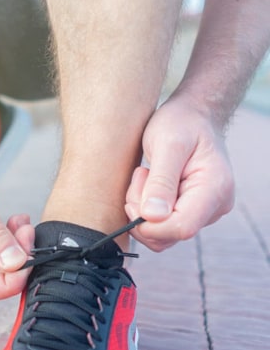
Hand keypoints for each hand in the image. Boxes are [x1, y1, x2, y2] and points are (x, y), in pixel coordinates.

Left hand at [125, 96, 234, 251]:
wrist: (192, 115)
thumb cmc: (181, 123)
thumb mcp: (167, 144)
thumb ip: (161, 182)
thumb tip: (152, 217)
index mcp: (215, 189)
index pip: (180, 228)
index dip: (149, 223)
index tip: (134, 197)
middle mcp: (214, 206)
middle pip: (169, 234)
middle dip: (142, 214)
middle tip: (140, 177)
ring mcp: (203, 212)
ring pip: (162, 234)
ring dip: (141, 211)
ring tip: (145, 177)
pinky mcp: (190, 211)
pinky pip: (161, 226)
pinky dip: (146, 211)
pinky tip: (147, 186)